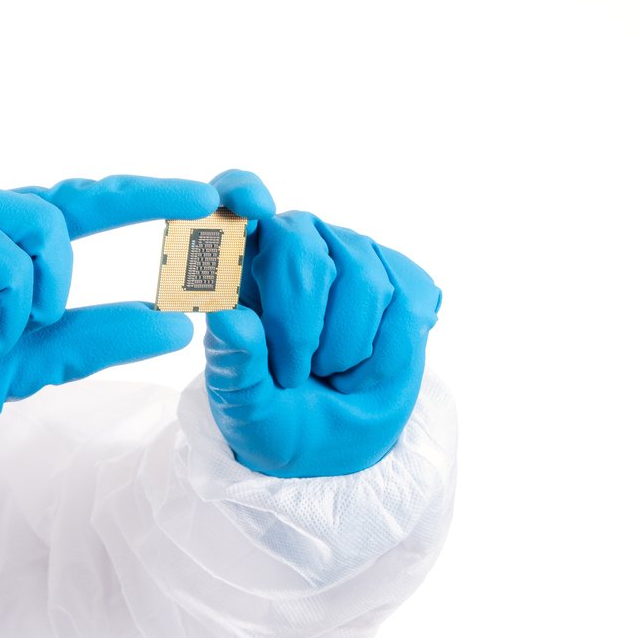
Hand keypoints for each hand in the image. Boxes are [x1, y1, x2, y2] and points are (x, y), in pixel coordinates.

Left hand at [203, 169, 443, 478]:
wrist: (332, 446)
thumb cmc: (271, 414)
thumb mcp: (243, 405)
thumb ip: (234, 363)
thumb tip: (229, 318)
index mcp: (236, 262)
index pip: (234, 194)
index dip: (242, 191)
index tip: (253, 209)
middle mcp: (294, 244)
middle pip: (299, 243)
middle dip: (298, 322)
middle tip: (292, 374)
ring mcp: (352, 255)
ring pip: (362, 280)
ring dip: (344, 348)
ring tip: (328, 376)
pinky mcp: (403, 279)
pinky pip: (409, 302)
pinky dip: (389, 354)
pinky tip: (365, 371)